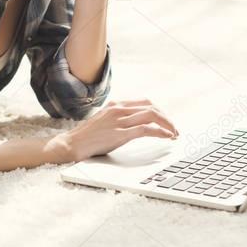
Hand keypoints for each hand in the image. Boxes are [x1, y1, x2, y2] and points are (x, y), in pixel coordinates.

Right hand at [54, 98, 178, 162]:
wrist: (72, 144)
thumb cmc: (87, 136)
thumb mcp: (104, 121)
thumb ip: (118, 118)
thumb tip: (135, 124)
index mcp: (115, 104)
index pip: (144, 102)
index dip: (159, 111)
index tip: (165, 121)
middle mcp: (118, 109)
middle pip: (151, 107)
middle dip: (166, 117)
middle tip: (174, 129)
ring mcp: (119, 120)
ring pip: (151, 116)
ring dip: (167, 124)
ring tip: (174, 134)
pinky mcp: (120, 134)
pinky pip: (146, 129)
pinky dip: (160, 132)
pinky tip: (167, 137)